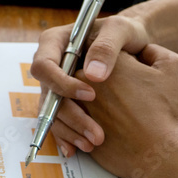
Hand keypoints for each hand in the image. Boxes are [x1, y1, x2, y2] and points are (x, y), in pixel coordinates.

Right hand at [30, 14, 150, 155]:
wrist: (133, 45)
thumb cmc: (125, 32)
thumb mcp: (120, 30)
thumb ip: (106, 47)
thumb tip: (93, 75)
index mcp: (54, 43)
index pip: (43, 65)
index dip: (61, 83)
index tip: (91, 95)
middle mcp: (51, 65)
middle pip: (47, 93)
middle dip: (70, 115)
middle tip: (96, 133)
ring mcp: (57, 84)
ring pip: (52, 111)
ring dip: (70, 130)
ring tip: (93, 143)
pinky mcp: (66, 100)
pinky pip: (59, 120)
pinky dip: (68, 136)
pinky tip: (78, 148)